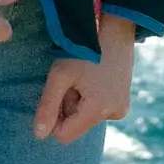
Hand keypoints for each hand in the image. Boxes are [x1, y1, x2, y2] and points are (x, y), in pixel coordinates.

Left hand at [33, 12, 135, 142]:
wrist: (114, 27)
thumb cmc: (83, 49)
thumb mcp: (60, 75)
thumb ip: (47, 107)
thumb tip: (39, 136)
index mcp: (99, 109)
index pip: (65, 134)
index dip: (55, 117)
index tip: (58, 92)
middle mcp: (114, 114)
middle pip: (76, 125)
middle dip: (69, 105)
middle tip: (73, 79)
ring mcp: (122, 108)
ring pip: (86, 116)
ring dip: (79, 100)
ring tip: (85, 75)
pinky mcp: (124, 101)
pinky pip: (99, 109)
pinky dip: (91, 97)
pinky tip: (94, 77)